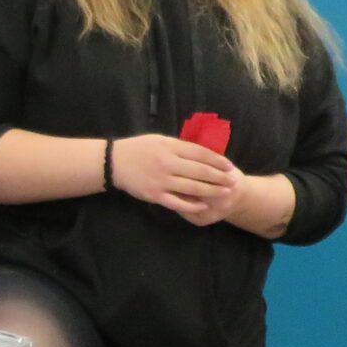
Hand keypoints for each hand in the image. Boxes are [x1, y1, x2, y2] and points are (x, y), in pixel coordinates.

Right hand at [109, 134, 237, 226]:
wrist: (114, 162)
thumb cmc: (138, 148)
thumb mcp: (159, 140)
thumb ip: (179, 146)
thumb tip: (201, 152)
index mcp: (170, 147)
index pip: (200, 154)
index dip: (217, 160)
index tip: (229, 166)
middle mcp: (168, 163)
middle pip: (200, 171)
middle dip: (219, 177)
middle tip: (232, 181)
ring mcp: (162, 180)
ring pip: (192, 187)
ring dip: (211, 191)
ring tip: (224, 192)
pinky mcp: (155, 194)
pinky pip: (177, 202)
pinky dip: (192, 205)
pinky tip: (203, 206)